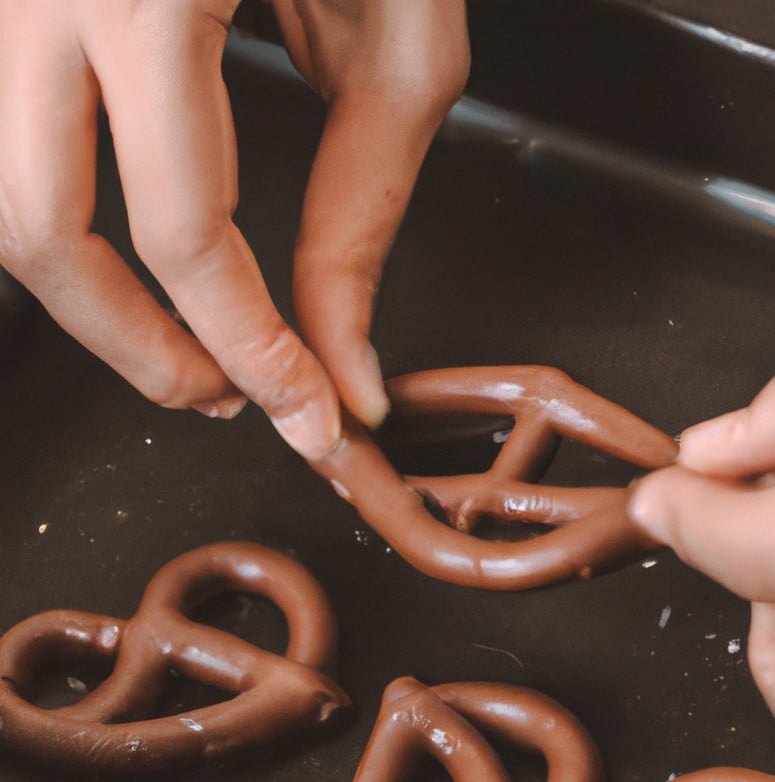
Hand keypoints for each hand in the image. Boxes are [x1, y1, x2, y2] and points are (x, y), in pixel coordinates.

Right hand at [0, 0, 467, 456]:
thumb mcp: (404, 45)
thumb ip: (365, 210)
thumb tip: (342, 363)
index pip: (184, 230)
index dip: (250, 350)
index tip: (305, 417)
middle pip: (37, 230)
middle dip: (138, 349)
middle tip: (229, 399)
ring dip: (90, 300)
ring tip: (189, 342)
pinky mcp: (14, 5)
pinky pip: (8, 136)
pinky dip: (70, 222)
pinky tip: (142, 253)